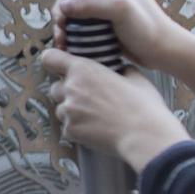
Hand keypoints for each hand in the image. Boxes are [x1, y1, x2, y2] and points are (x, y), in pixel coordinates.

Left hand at [39, 49, 190, 169]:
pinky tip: (96, 128)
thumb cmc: (142, 106)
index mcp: (84, 69)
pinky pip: (67, 128)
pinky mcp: (70, 131)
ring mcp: (69, 111)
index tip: (59, 66)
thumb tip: (121, 70)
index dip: (53, 61)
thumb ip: (120, 69)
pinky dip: (77, 128)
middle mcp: (71, 89)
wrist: (144, 135)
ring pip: (61, 109)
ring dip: (72, 111)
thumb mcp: (135, 77)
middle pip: (55, 87)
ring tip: (94, 116)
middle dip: (67, 92)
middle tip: (87, 98)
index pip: (50, 58)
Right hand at [52, 0, 194, 88]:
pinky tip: (67, 45)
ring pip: (75, 11)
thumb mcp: (121, 9)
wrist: (163, 52)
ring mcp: (105, 6)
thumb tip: (64, 6)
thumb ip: (92, 3)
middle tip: (60, 24)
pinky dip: (72, 34)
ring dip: (64, 24)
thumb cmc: (149, 28)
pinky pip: (81, 25)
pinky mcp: (104, 23)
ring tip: (62, 39)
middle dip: (62, 8)